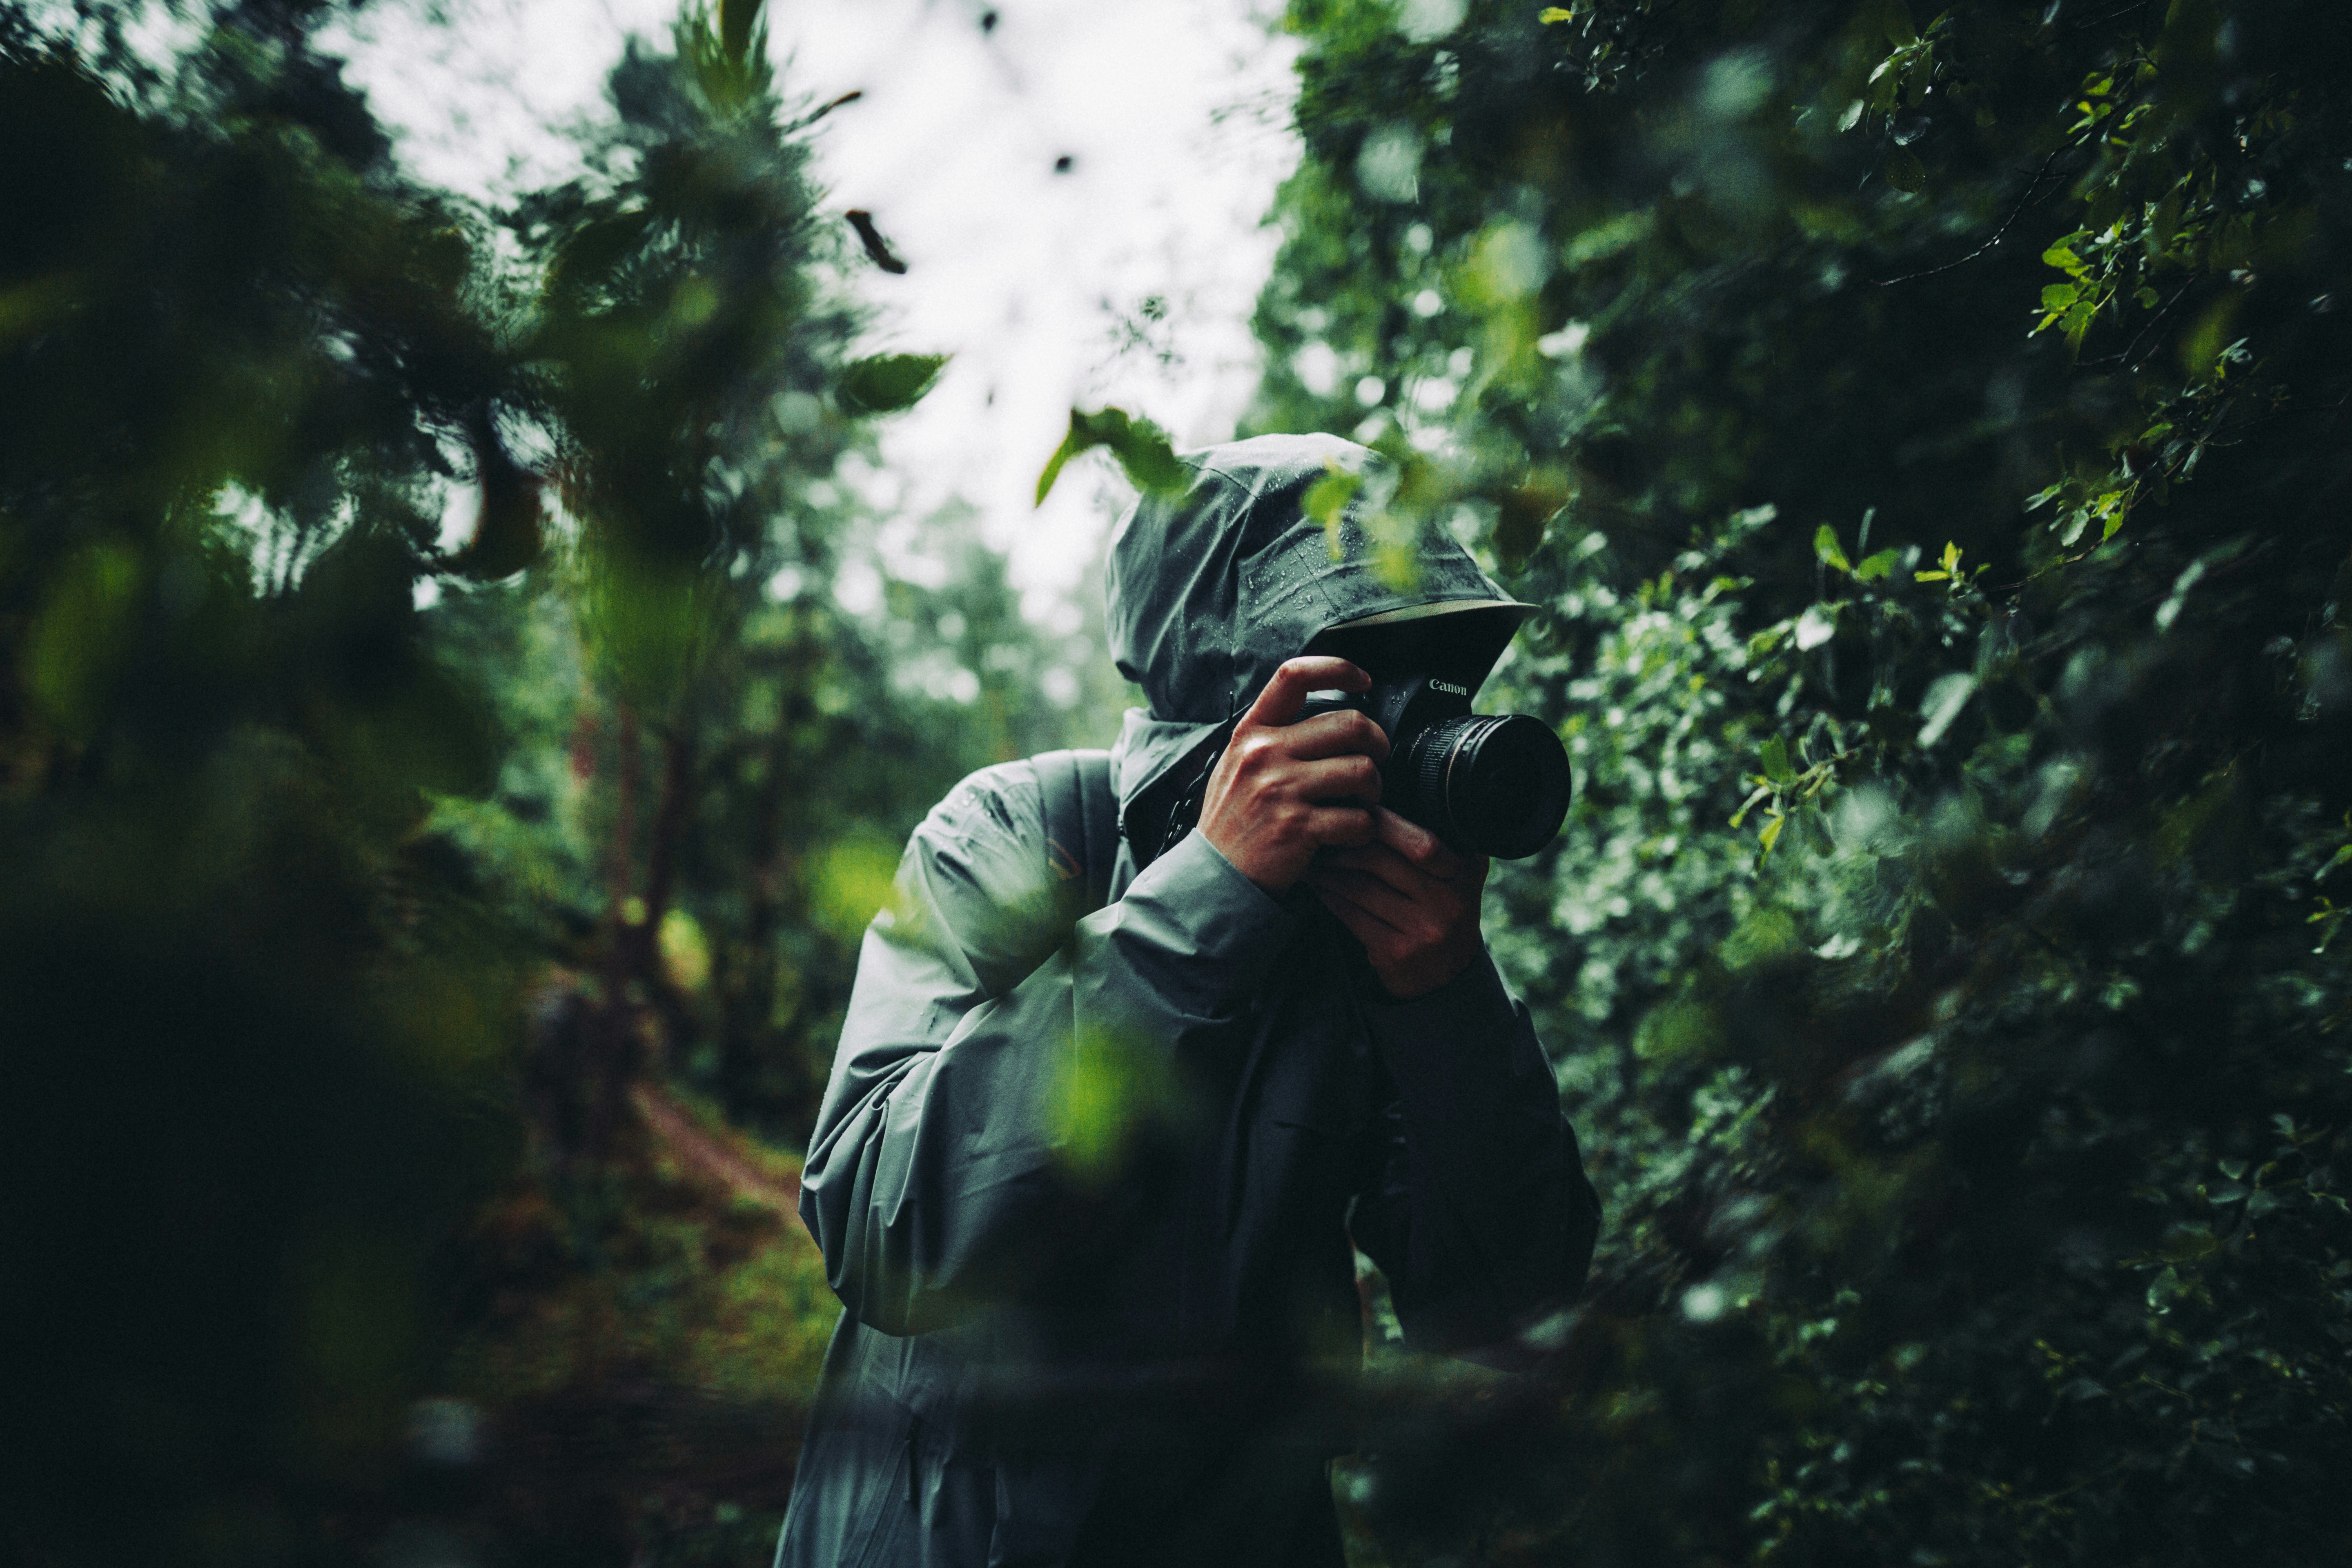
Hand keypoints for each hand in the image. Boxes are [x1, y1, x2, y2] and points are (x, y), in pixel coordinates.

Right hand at [1198, 656, 1391, 892]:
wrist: (1213, 876)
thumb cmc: (1233, 821)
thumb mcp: (1237, 765)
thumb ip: (1272, 737)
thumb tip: (1323, 712)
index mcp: (1251, 733)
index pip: (1294, 676)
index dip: (1337, 669)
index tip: (1362, 681)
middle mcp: (1265, 754)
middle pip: (1350, 723)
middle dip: (1377, 742)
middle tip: (1376, 760)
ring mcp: (1281, 790)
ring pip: (1363, 771)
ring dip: (1375, 790)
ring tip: (1363, 802)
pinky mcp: (1298, 827)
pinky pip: (1359, 819)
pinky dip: (1364, 829)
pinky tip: (1351, 835)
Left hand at [1305, 807, 1488, 998]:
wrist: (1448, 975)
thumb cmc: (1440, 910)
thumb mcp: (1453, 874)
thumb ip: (1431, 841)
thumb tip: (1377, 804)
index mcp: (1465, 869)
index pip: (1419, 840)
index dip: (1381, 823)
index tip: (1352, 812)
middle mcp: (1451, 899)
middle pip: (1382, 860)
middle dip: (1344, 846)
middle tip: (1319, 835)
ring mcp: (1425, 929)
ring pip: (1362, 888)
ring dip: (1329, 872)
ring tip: (1312, 859)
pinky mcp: (1398, 953)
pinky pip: (1353, 916)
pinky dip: (1330, 898)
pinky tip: (1317, 888)